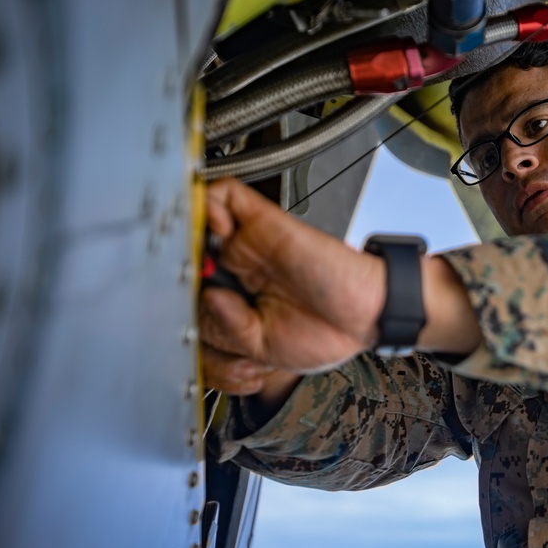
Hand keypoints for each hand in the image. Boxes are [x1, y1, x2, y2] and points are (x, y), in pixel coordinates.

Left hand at [199, 179, 385, 380]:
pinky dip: (208, 203)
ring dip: (187, 235)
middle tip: (191, 293)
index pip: (189, 302)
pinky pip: (226, 196)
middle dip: (178, 278)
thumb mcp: (263, 350)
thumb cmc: (329, 333)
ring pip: (198, 225)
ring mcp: (250, 247)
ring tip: (198, 259)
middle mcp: (239, 273)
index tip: (190, 328)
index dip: (181, 314)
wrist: (369, 313)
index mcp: (238, 305)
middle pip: (186, 264)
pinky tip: (215, 227)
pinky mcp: (266, 223)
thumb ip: (226, 328)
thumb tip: (205, 298)